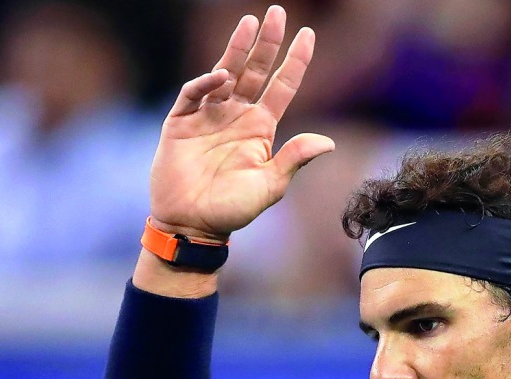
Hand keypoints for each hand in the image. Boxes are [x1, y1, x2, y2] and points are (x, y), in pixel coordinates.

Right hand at [149, 5, 334, 241]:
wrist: (191, 225)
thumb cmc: (232, 210)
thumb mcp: (270, 186)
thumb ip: (294, 160)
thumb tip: (329, 142)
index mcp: (260, 128)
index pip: (282, 86)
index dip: (295, 61)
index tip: (308, 35)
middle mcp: (236, 115)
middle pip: (255, 70)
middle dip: (267, 43)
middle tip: (278, 13)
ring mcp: (208, 116)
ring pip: (225, 72)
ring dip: (238, 48)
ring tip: (251, 22)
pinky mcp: (181, 122)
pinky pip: (194, 94)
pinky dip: (206, 83)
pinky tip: (221, 76)